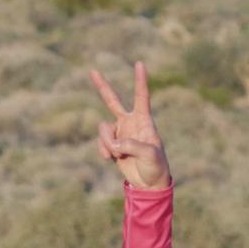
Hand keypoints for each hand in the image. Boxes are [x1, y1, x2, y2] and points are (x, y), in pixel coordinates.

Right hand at [89, 62, 170, 188]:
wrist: (148, 183)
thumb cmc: (156, 166)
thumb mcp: (149, 155)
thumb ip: (132, 146)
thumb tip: (114, 144)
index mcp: (144, 121)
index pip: (141, 97)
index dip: (140, 81)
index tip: (140, 64)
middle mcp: (130, 123)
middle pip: (113, 101)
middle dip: (102, 86)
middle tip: (92, 71)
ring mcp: (120, 133)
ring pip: (103, 129)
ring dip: (107, 142)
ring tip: (116, 155)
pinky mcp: (112, 145)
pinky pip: (101, 142)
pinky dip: (103, 150)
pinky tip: (110, 159)